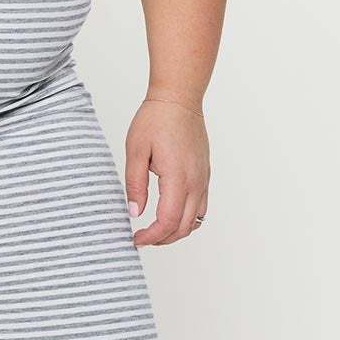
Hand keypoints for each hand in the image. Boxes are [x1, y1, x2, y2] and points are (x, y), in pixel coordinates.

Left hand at [125, 95, 209, 246]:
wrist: (179, 99)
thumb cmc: (155, 120)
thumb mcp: (135, 151)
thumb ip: (135, 184)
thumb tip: (135, 212)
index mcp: (177, 177)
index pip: (168, 221)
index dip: (152, 237)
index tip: (136, 239)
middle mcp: (196, 182)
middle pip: (184, 227)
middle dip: (162, 239)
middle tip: (141, 239)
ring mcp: (203, 179)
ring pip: (196, 221)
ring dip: (176, 232)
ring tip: (154, 231)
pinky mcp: (205, 175)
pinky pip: (201, 207)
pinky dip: (187, 220)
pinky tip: (171, 216)